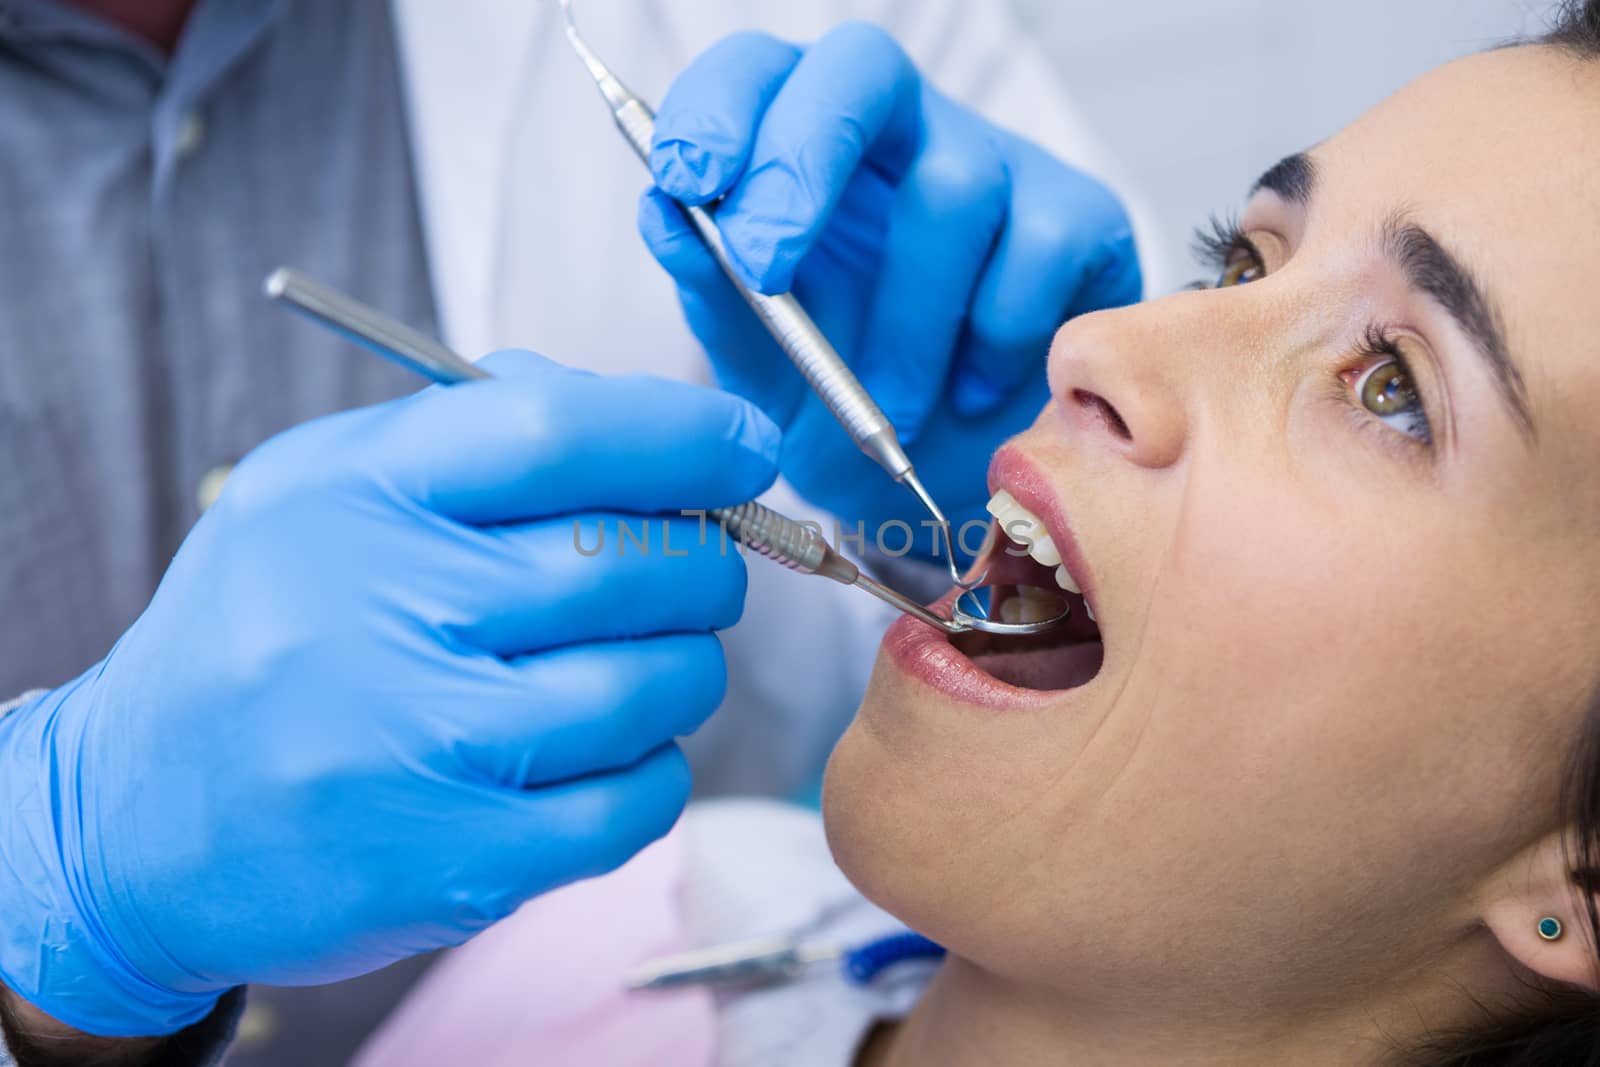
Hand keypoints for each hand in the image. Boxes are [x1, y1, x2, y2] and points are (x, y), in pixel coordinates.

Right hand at [0, 352, 778, 1036]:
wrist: (143, 818)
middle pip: (639, 560)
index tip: (742, 444)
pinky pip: (642, 797)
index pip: (563, 433)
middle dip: (705, 558)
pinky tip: (606, 748)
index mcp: (357, 499)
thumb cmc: (266, 635)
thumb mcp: (321, 487)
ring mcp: (429, 747)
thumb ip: (472, 432)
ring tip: (636, 661)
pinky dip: (655, 766)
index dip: (686, 433)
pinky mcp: (466, 861)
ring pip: (660, 682)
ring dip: (683, 666)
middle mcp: (389, 613)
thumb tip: (646, 426)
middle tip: (693, 566)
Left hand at [639, 22, 1140, 556]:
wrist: (953, 479)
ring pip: (953, 188)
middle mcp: (901, 133)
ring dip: (904, 319)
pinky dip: (994, 337)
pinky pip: (1036, 252)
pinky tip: (970, 388)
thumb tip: (661, 211)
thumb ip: (715, 292)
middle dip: (802, 162)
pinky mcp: (1079, 217)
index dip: (719, 107)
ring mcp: (999, 165)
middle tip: (764, 265)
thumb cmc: (844, 401)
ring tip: (888, 406)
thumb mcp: (760, 364)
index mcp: (803, 147)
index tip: (685, 180)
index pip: (759, 70)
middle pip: (863, 69)